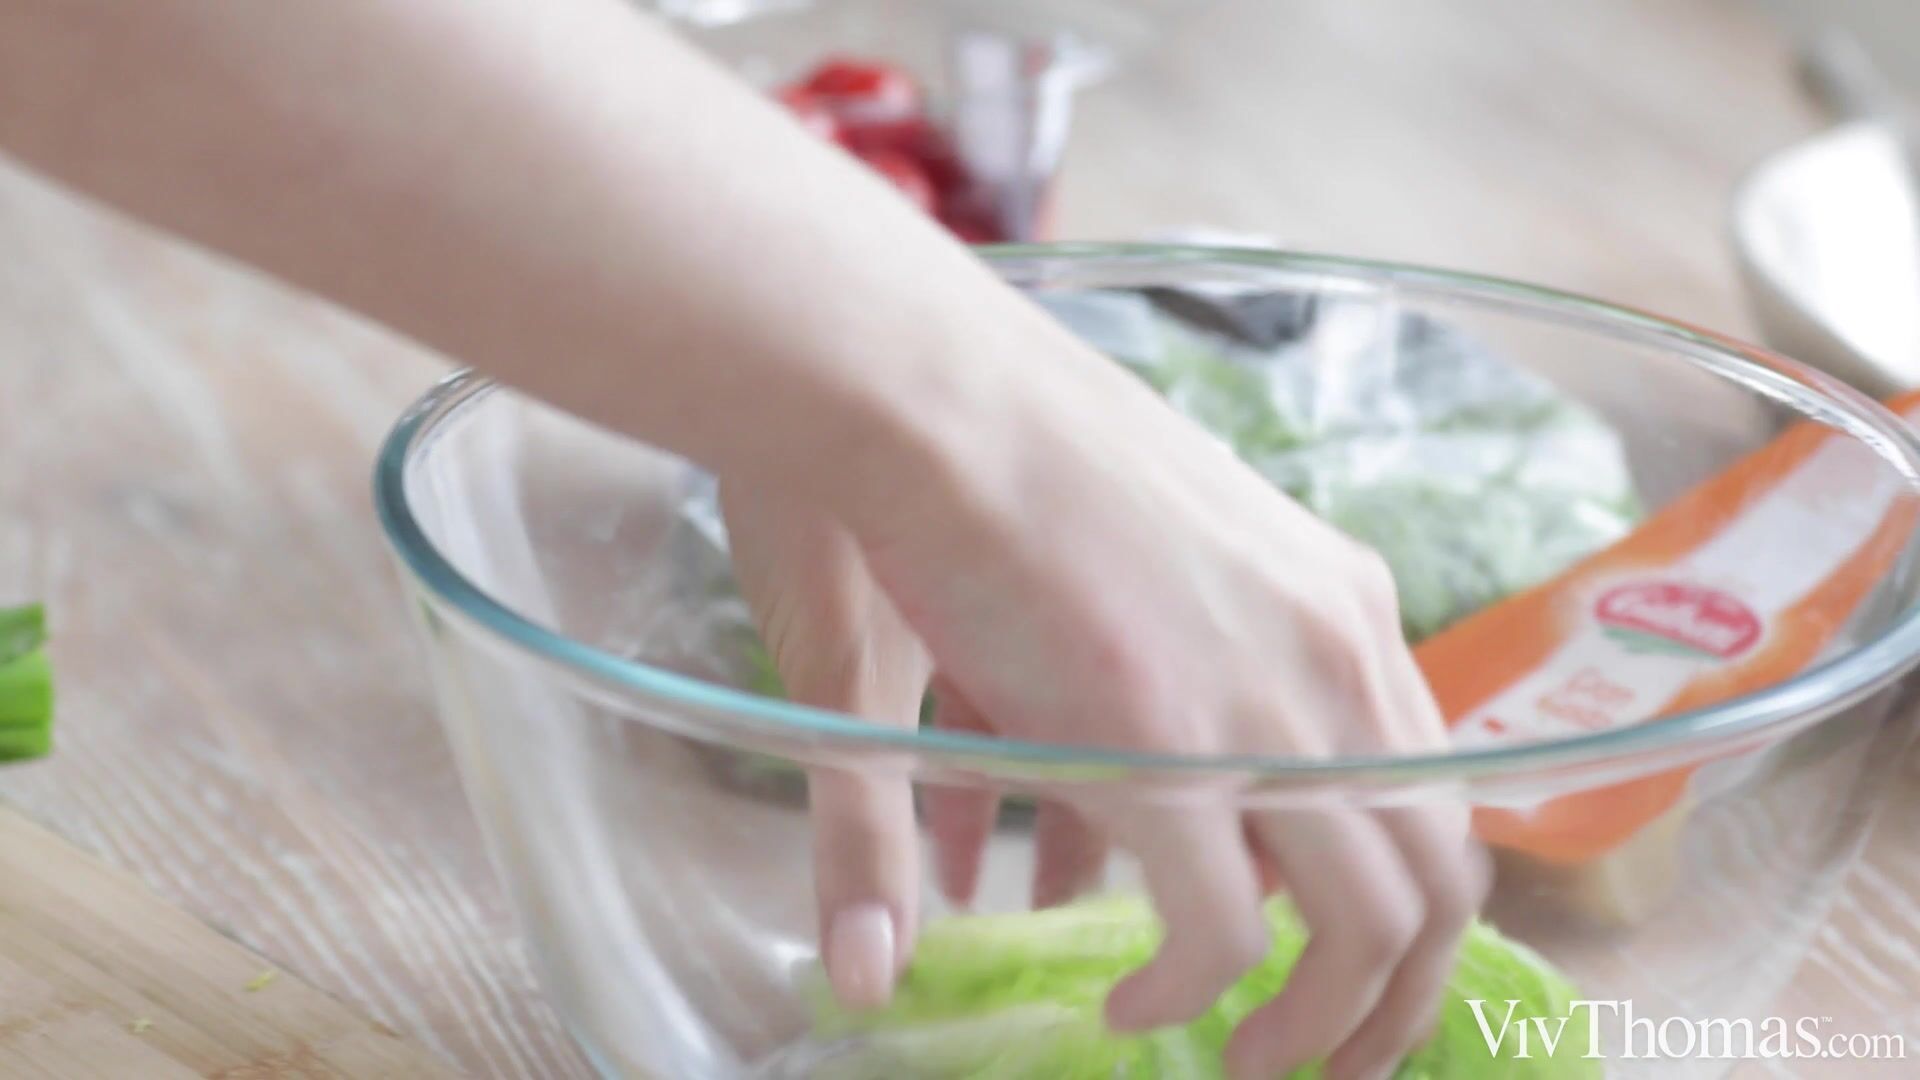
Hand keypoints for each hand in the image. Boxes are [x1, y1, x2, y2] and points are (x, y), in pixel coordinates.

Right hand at [730, 303, 1485, 1078]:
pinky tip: (1121, 1006)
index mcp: (1338, 602)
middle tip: (1328, 1063)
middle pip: (1436, 874)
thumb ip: (1116, 734)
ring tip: (1247, 1069)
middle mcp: (1339, 653)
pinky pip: (1223, 935)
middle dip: (1396, 999)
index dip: (1407, 902)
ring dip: (1323, 1028)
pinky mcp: (1172, 748)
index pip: (1429, 787)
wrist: (925, 388)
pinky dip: (1184, 995)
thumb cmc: (991, 460)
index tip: (1351, 970)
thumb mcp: (1102, 599)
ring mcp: (1268, 701)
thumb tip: (1041, 866)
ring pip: (1373, 926)